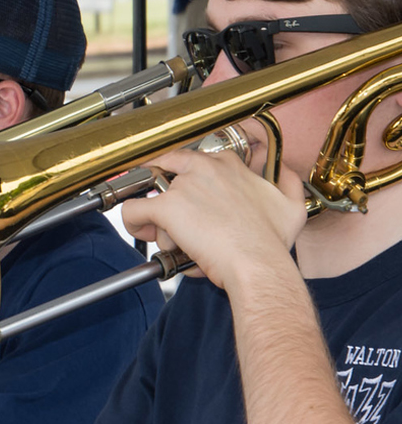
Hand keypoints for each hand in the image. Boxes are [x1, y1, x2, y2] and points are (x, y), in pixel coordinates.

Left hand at [122, 149, 306, 289]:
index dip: (183, 179)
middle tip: (171, 216)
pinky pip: (132, 210)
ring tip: (176, 240)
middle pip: (167, 173)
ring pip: (152, 196)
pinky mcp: (168, 208)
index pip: (191, 160)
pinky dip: (132, 223)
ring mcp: (184, 186)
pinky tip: (144, 233)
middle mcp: (204, 169)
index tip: (183, 195)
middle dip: (166, 194)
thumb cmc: (270, 242)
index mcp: (228, 165)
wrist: (258, 263)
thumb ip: (286, 181)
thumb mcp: (291, 204)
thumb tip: (283, 172)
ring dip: (158, 219)